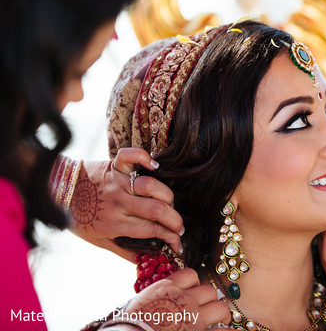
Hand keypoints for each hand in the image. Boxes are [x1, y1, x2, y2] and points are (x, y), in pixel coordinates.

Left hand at [68, 148, 183, 260]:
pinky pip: (132, 156)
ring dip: (167, 196)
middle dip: (176, 220)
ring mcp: (118, 182)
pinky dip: (145, 157)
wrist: (55, 192)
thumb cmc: (78, 218)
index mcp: (115, 224)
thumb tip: (146, 261)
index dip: (171, 238)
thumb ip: (123, 250)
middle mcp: (119, 203)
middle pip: (158, 210)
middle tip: (180, 226)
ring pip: (152, 186)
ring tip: (169, 203)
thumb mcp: (99, 241)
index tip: (178, 243)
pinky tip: (155, 166)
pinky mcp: (114, 165)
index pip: (153, 231)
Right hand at [121, 268, 230, 330]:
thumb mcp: (135, 305)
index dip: (193, 284)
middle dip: (208, 299)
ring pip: (220, 307)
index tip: (192, 292)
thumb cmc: (126, 325)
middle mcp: (183, 299)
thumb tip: (157, 301)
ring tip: (221, 320)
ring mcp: (194, 318)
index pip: (190, 275)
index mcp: (166, 287)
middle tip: (205, 308)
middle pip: (208, 290)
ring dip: (221, 314)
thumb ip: (154, 299)